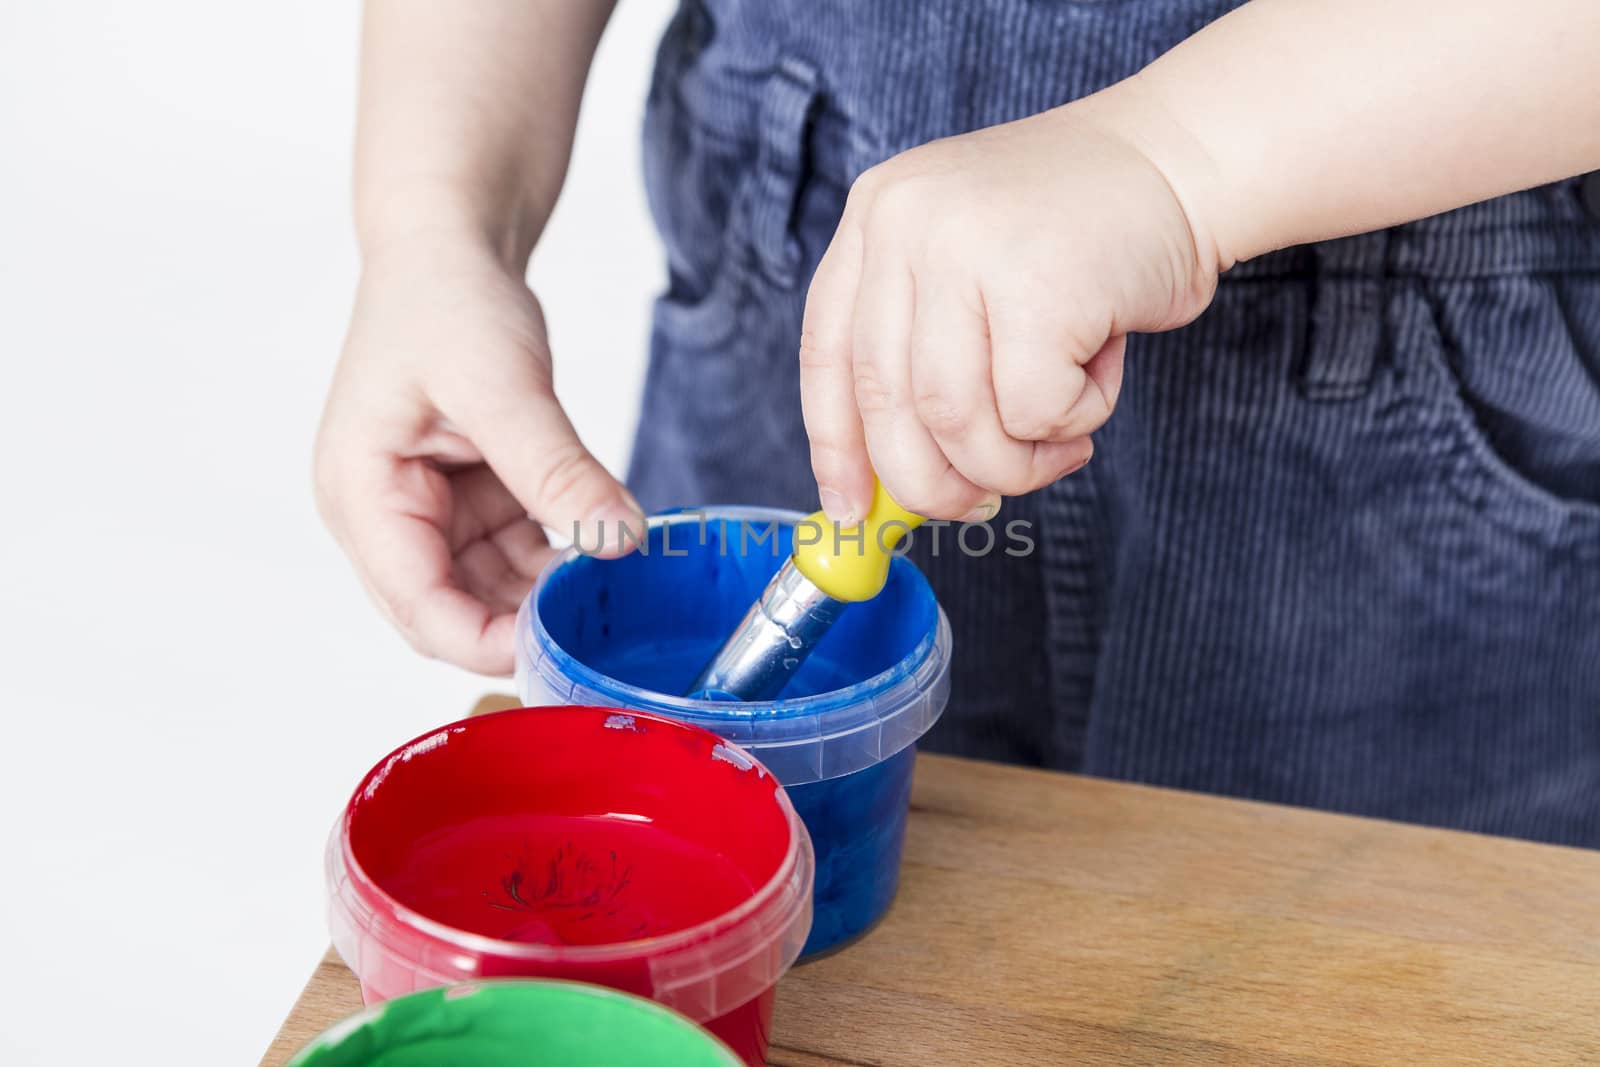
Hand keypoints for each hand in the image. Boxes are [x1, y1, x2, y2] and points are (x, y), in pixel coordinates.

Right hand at [314, 232, 641, 673]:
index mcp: (362, 497)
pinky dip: (558, 557)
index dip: (491, 642)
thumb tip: (621, 538)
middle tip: (607, 629)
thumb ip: (557, 468)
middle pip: (453, 612)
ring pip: (492, 590)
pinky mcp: (467, 501)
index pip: (420, 608)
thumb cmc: (446, 301)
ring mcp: (428, 513)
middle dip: (525, 623)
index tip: (566, 652)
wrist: (448, 248)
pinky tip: (605, 547)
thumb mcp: (503, 385)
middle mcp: (385, 518)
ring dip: (548, 592)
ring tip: (617, 582)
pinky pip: (515, 554)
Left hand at [800, 95, 1219, 521]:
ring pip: (956, 421)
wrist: (1183, 161)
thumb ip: (920, 353)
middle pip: (887, 403)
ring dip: (1015, 461)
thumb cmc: (1080, 239)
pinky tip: (1098, 378)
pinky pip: (1032, 411)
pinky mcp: (1035, 282)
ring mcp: (965, 246)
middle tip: (979, 502)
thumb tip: (885, 486)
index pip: (827, 354)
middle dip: (934, 481)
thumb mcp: (969, 269)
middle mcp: (904, 222)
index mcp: (875, 217)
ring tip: (1062, 441)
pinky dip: (1071, 421)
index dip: (837, 446)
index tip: (853, 510)